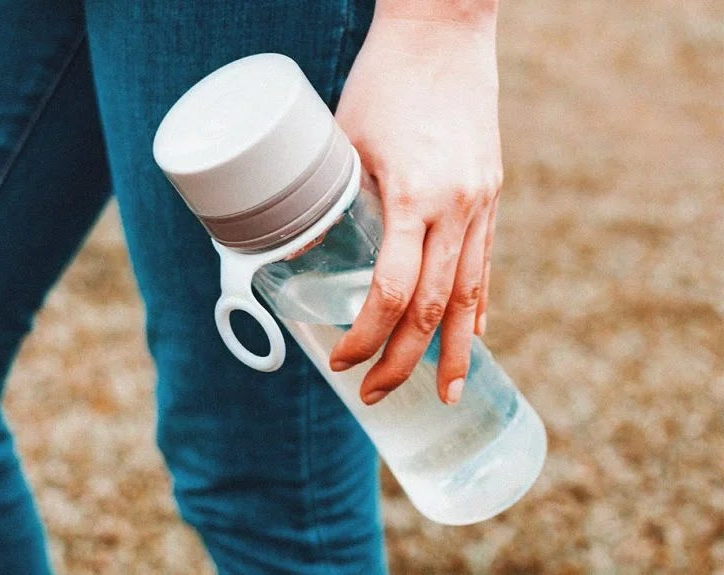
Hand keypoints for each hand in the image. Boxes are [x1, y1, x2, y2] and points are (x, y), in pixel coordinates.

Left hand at [329, 10, 502, 405]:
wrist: (445, 29)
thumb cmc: (384, 79)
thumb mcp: (348, 140)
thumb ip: (341, 197)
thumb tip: (312, 247)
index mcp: (415, 194)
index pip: (392, 290)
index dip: (365, 335)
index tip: (339, 359)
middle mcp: (458, 206)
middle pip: (433, 307)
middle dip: (403, 359)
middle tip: (374, 393)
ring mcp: (482, 201)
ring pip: (470, 294)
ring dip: (453, 352)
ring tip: (442, 394)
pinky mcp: (491, 193)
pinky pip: (486, 263)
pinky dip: (477, 306)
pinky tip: (472, 337)